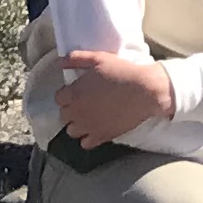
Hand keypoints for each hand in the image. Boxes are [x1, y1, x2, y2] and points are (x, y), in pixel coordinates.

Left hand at [50, 45, 174, 149]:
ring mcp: (88, 127)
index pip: (58, 98)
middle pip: (63, 116)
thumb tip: (60, 62)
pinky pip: (85, 144)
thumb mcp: (98, 59)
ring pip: (72, 131)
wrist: (144, 90)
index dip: (67, 93)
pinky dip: (88, 138)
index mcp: (74, 93)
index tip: (77, 90)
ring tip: (88, 117)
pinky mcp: (101, 136)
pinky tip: (96, 129)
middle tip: (84, 102)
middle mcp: (77, 113)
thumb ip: (77, 59)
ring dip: (77, 124)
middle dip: (71, 109)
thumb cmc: (121, 72)